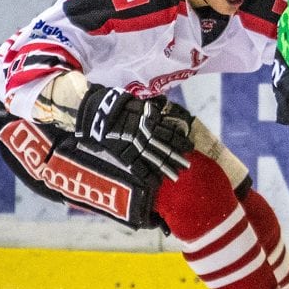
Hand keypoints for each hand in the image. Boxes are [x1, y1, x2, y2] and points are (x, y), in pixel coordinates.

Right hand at [74, 84, 195, 180]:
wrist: (98, 113)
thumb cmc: (118, 106)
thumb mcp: (138, 104)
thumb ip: (150, 110)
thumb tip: (160, 110)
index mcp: (150, 121)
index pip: (170, 133)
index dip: (180, 142)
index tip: (190, 148)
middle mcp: (145, 134)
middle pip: (165, 148)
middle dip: (177, 158)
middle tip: (187, 166)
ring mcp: (135, 146)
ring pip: (154, 159)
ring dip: (166, 168)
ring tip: (176, 177)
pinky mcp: (123, 154)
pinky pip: (138, 167)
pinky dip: (148, 176)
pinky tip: (157, 183)